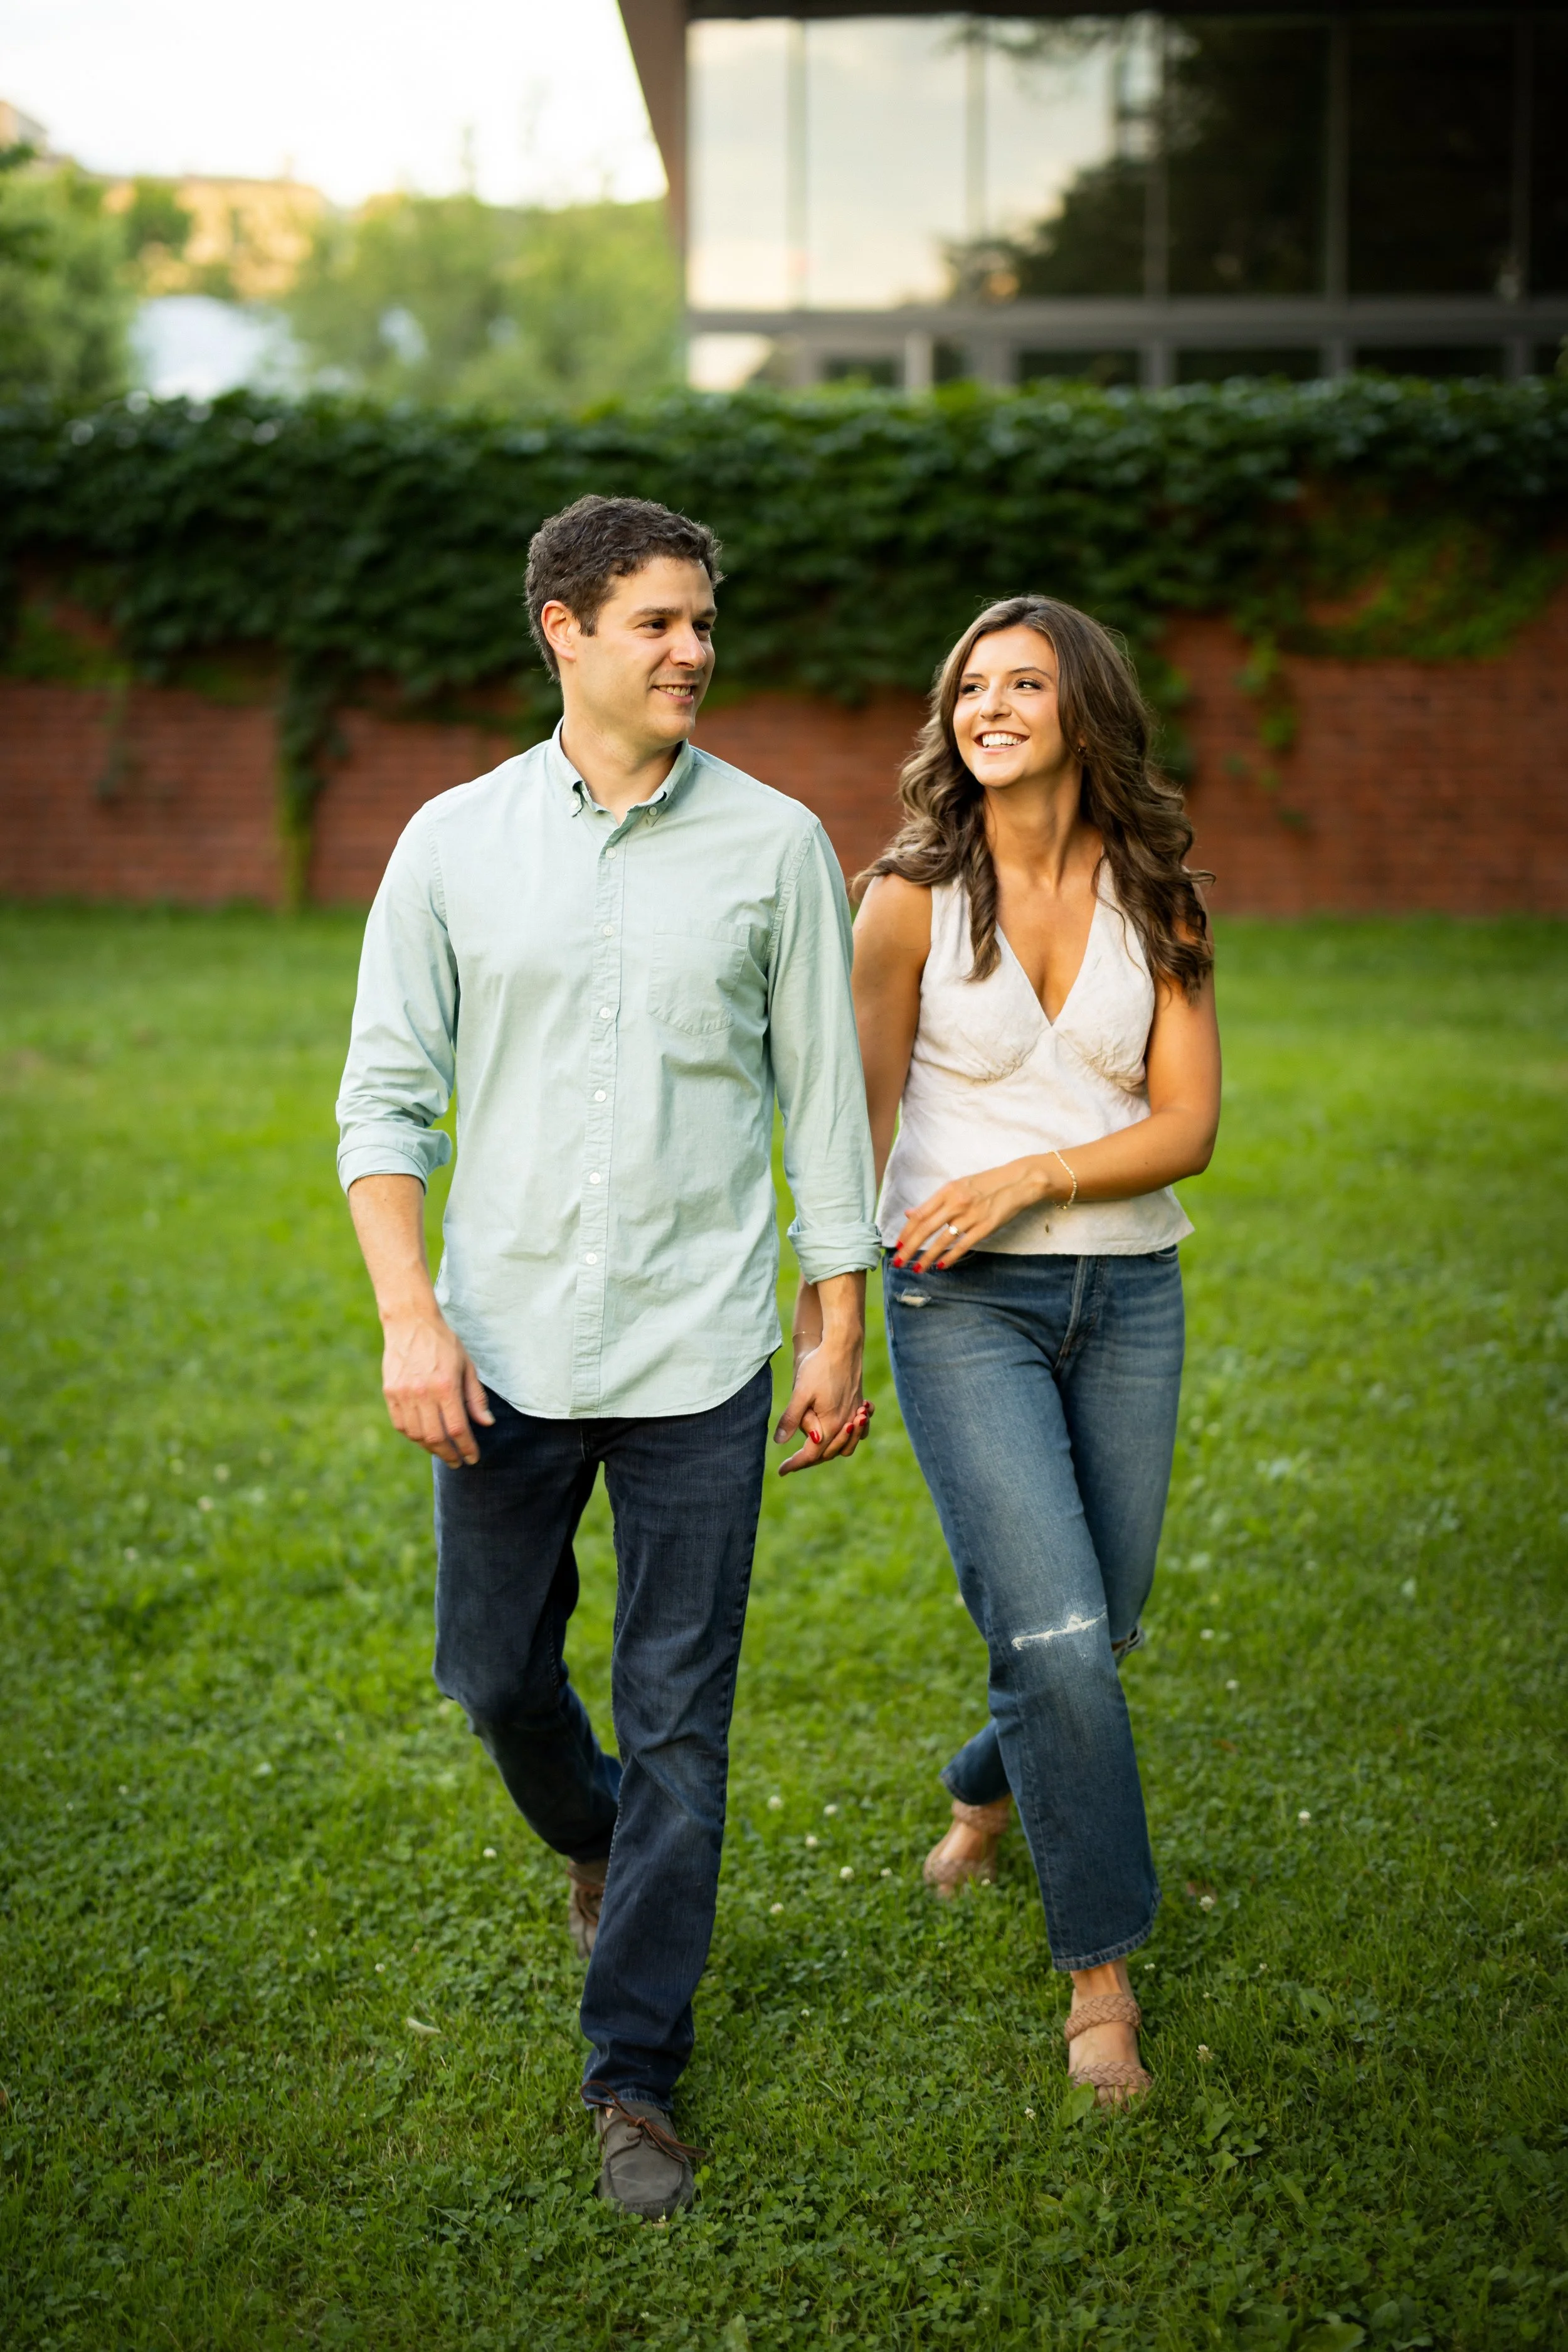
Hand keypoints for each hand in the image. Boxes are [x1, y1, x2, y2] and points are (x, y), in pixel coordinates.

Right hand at [380, 1307, 494, 1466]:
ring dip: (431, 1447)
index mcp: (445, 1386)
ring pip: (416, 1435)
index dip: (467, 1448)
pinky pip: (401, 1425)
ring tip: (442, 1449)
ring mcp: (403, 1394)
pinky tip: (424, 1436)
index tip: (472, 1458)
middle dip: (449, 1454)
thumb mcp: (467, 1366)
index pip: (458, 1429)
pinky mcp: (390, 1393)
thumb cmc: (443, 1343)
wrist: (410, 1323)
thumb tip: (486, 1423)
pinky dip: (414, 1435)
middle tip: (457, 1461)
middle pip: (436, 1437)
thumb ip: (476, 1397)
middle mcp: (422, 1393)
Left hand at [774, 1335, 872, 1475]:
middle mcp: (846, 1423)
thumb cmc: (819, 1367)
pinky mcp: (859, 1404)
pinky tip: (841, 1430)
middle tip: (792, 1462)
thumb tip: (779, 1442)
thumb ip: (792, 1419)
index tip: (781, 1471)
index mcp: (831, 1425)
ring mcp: (855, 1414)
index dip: (795, 1464)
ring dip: (831, 1450)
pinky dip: (850, 1436)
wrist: (842, 1345)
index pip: (812, 1455)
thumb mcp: (801, 1393)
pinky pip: (858, 1430)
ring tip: (814, 1449)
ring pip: (845, 1445)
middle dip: (810, 1460)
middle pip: (828, 1453)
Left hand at [894, 1158, 1057, 1271]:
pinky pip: (963, 1245)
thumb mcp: (958, 1186)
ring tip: (916, 1268)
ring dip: (927, 1256)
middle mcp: (957, 1202)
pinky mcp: (986, 1227)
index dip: (907, 1231)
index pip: (920, 1214)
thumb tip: (910, 1214)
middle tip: (898, 1262)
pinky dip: (950, 1256)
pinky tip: (941, 1265)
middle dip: (910, 1247)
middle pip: (926, 1228)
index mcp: (947, 1190)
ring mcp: (971, 1215)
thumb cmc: (986, 1184)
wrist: (1018, 1181)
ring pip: (943, 1240)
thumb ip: (935, 1202)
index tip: (898, 1244)